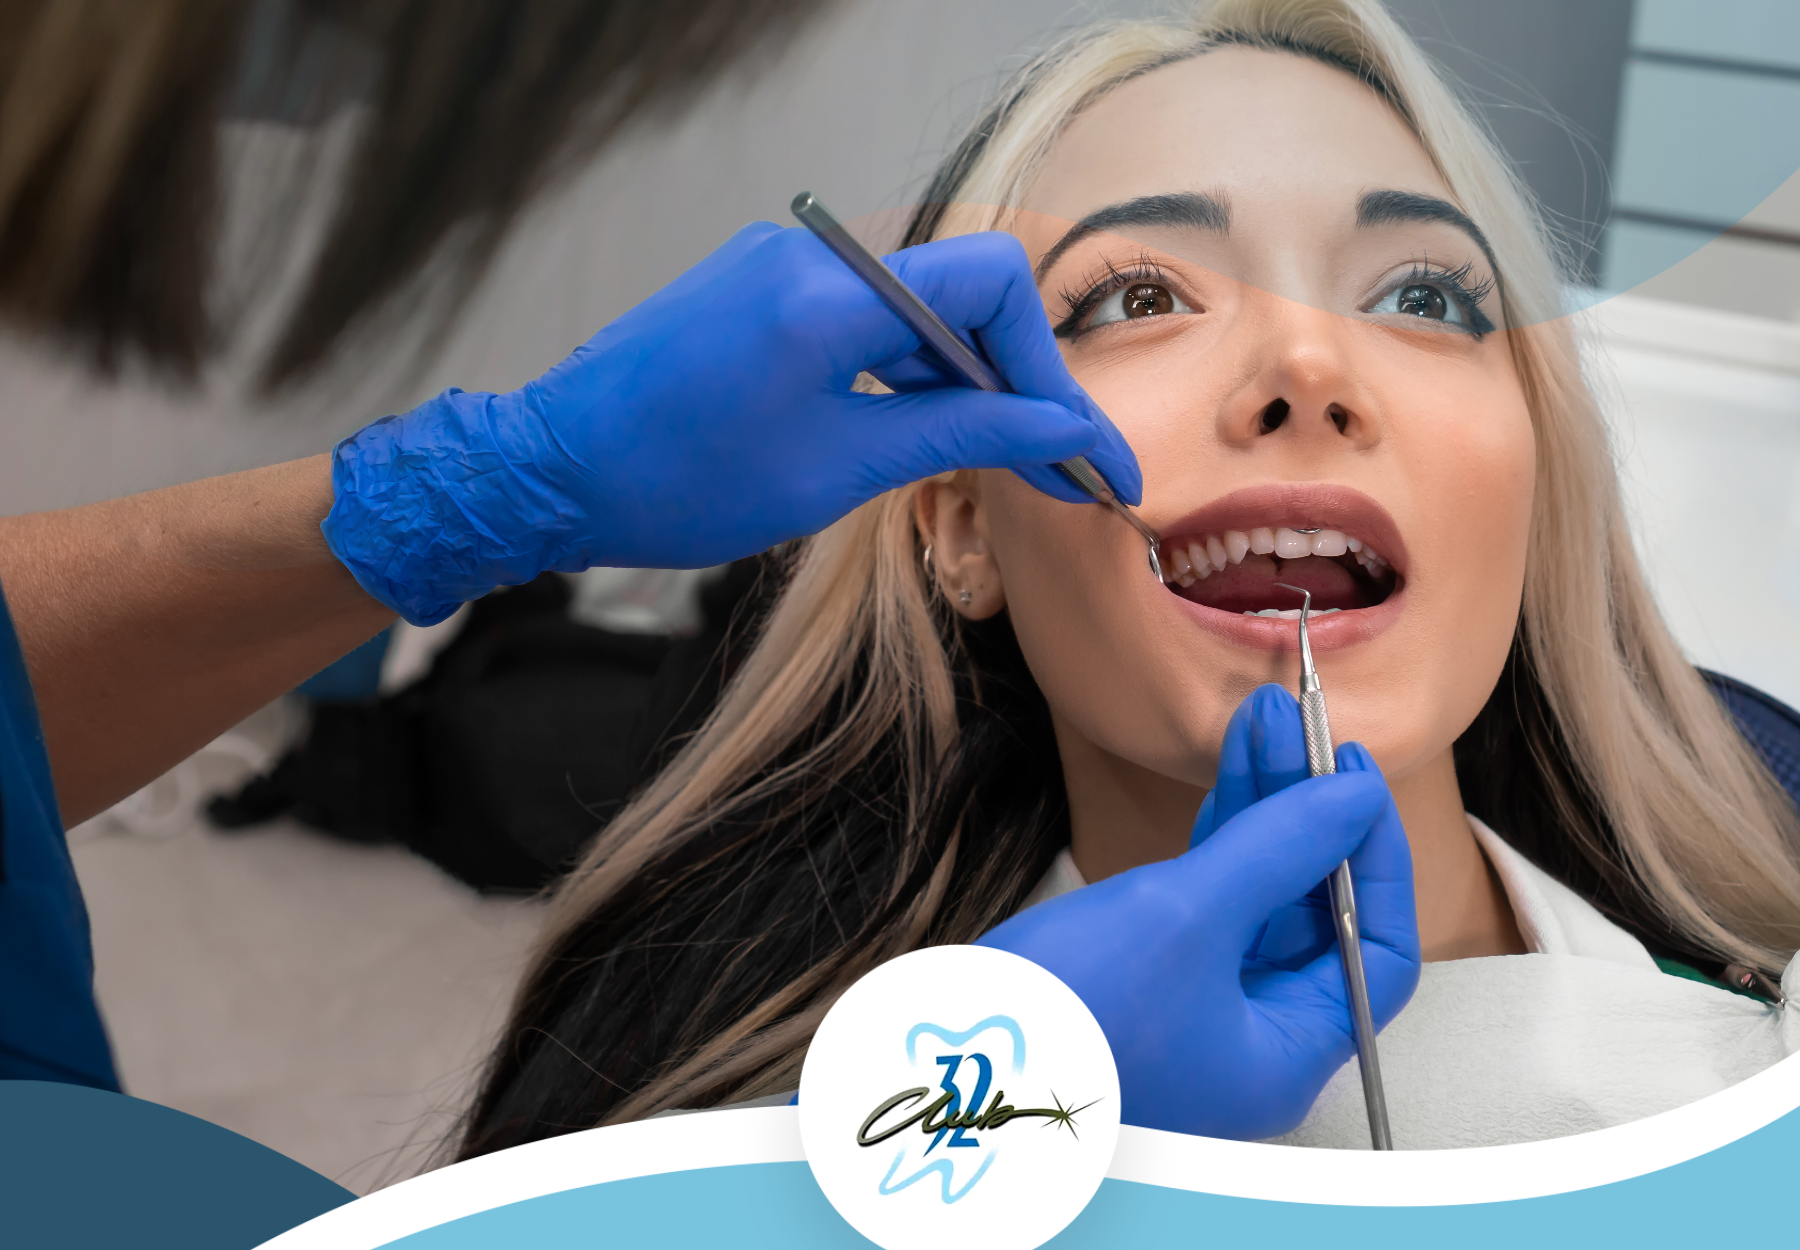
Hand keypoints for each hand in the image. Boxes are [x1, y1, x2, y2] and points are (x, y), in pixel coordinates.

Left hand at [321, 223, 1139, 623]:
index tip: (1077, 447)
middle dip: (1016, 383)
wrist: (550, 472)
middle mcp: (809, 257)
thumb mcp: (837, 469)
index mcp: (828, 293)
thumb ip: (959, 436)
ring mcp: (780, 266)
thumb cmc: (675, 482)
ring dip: (963, 384)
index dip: (1047, 369)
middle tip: (1052, 467)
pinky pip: (864, 319)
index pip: (990, 285)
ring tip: (996, 465)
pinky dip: (906, 374)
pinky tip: (920, 433)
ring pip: (916, 312)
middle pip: (961, 295)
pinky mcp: (760, 288)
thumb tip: (1061, 432)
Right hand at [977, 685, 1419, 1139]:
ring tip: (1256, 719)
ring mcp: (1196, 1010)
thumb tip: (1352, 799)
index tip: (1354, 776)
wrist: (935, 1059)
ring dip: (1260, 809)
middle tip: (1298, 726)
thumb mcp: (1184, 916)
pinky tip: (1221, 774)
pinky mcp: (1148, 981)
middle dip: (1305, 813)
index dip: (1374, 857)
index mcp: (1285, 1057)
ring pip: (1257, 898)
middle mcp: (1251, 1040)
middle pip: (1313, 915)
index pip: (1375, 952)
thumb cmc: (1066, 1010)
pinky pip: (1207, 903)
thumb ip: (1276, 850)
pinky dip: (1217, 838)